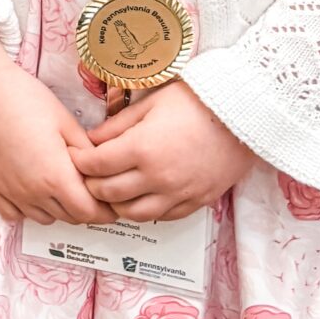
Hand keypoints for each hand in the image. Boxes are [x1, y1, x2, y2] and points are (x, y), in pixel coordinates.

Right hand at [0, 21, 116, 226]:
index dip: (106, 210)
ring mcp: (9, 192)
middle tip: (90, 188)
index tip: (112, 202)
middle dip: (85, 207)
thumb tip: (99, 171)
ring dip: (58, 208)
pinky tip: (33, 189)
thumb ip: (86, 153)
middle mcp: (32, 192)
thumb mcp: (66, 121)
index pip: (90, 212)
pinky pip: (14, 214)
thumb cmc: (22, 97)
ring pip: (44, 218)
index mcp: (55, 177)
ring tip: (61, 185)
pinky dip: (28, 208)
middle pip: (70, 217)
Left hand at [74, 81, 253, 219]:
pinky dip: (147, 211)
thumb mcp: (150, 103)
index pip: (96, 166)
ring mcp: (179, 193)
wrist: (244, 113)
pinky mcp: (197, 201)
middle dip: (91, 185)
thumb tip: (92, 139)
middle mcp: (158, 177)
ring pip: (134, 214)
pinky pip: (163, 217)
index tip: (75, 157)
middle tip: (88, 174)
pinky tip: (142, 197)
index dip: (80, 162)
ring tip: (112, 190)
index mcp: (142, 148)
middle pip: (109, 194)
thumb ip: (117, 125)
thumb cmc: (198, 101)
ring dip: (117, 205)